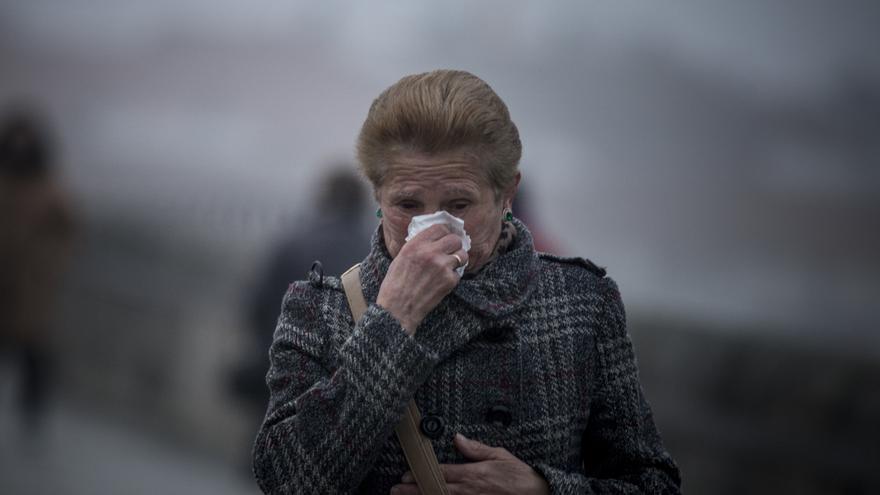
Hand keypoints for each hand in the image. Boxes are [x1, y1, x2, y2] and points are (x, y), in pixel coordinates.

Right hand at [377, 224, 468, 334]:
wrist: (397, 308)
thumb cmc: (395, 284)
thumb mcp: (401, 257)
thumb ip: (417, 245)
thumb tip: (433, 238)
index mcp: (416, 244)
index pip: (440, 228)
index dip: (445, 233)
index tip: (445, 238)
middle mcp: (430, 252)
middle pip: (455, 239)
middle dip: (454, 245)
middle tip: (450, 252)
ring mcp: (442, 266)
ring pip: (462, 255)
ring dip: (458, 260)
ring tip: (449, 266)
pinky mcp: (449, 280)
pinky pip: (458, 273)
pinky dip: (452, 277)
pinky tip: (441, 282)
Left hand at [390, 433, 549, 494]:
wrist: (535, 494)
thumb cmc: (518, 476)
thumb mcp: (499, 455)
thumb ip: (476, 449)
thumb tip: (458, 438)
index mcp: (473, 474)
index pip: (441, 473)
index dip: (421, 474)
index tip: (405, 474)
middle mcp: (469, 491)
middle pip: (436, 490)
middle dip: (414, 490)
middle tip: (396, 489)